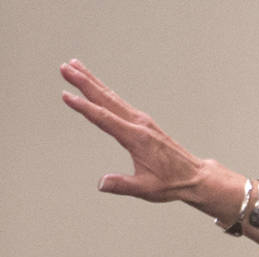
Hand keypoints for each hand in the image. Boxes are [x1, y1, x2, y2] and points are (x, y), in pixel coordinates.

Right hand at [59, 59, 209, 202]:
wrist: (193, 176)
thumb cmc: (170, 183)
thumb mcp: (146, 189)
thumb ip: (122, 185)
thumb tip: (101, 183)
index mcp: (136, 138)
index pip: (105, 119)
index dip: (85, 107)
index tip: (67, 96)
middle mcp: (138, 123)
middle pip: (106, 99)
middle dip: (84, 82)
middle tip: (65, 68)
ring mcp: (141, 120)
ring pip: (111, 96)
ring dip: (91, 80)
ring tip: (73, 66)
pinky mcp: (142, 121)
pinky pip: (118, 101)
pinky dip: (104, 90)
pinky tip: (95, 85)